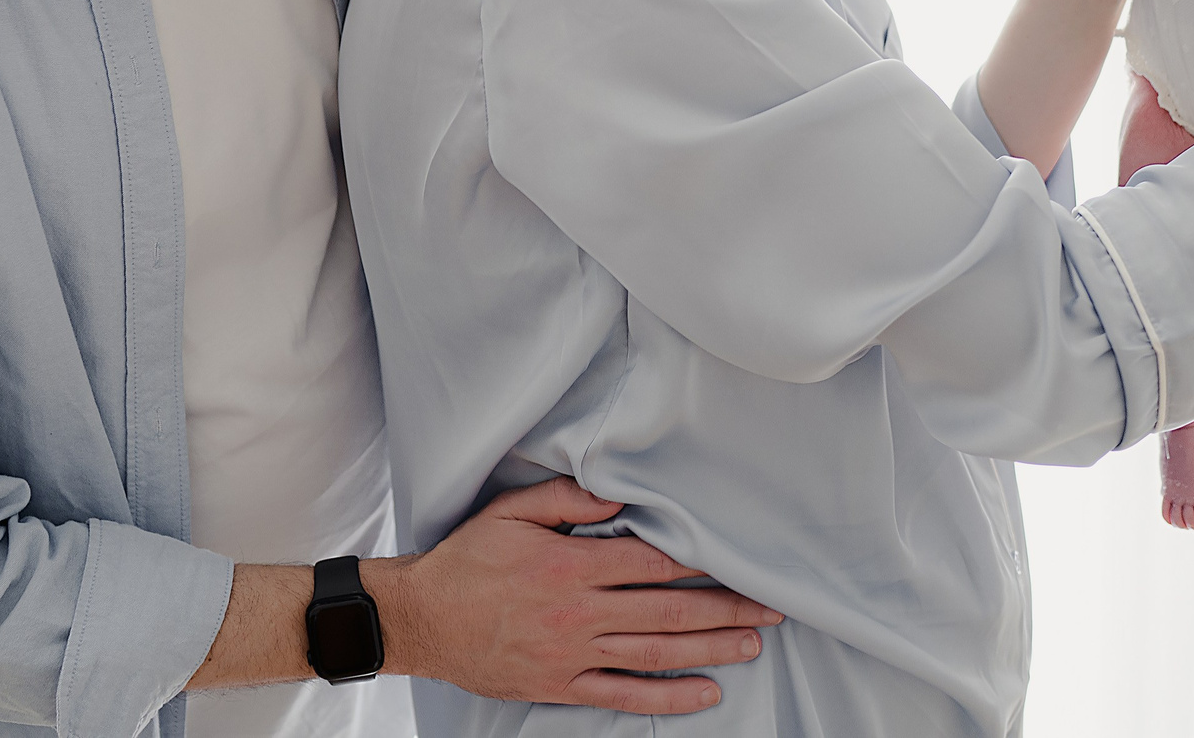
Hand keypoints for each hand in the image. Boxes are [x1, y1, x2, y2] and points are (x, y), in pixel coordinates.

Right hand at [372, 477, 781, 715]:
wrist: (424, 619)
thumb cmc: (468, 559)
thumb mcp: (509, 513)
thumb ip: (565, 501)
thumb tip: (616, 495)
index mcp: (570, 567)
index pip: (651, 564)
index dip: (699, 563)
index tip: (738, 560)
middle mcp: (579, 614)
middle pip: (666, 612)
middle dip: (724, 607)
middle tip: (770, 607)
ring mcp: (573, 655)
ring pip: (655, 655)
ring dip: (709, 650)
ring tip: (752, 644)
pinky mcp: (562, 686)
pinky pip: (624, 694)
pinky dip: (668, 697)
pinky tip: (705, 693)